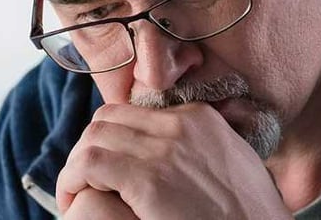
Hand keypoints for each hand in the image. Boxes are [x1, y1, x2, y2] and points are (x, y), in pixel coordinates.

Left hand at [56, 102, 291, 218]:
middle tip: (85, 180)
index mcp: (199, 118)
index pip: (132, 112)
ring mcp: (164, 150)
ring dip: (76, 166)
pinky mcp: (148, 179)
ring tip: (77, 193)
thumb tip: (184, 150)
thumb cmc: (249, 210)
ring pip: (93, 138)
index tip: (108, 166)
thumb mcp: (233, 160)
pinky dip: (71, 180)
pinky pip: (87, 165)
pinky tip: (75, 199)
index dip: (112, 139)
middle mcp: (180, 125)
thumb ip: (205, 145)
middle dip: (88, 148)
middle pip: (107, 119)